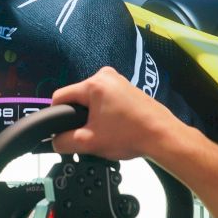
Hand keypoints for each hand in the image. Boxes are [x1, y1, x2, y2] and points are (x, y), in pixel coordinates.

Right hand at [50, 66, 178, 160]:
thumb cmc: (129, 135)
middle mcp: (105, 75)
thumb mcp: (90, 142)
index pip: (60, 96)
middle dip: (78, 116)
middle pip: (77, 97)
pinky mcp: (127, 87)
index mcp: (94, 84)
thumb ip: (64, 141)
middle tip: (89, 134)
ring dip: (92, 115)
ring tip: (105, 131)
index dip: (57, 116)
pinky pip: (105, 98)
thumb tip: (55, 141)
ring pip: (91, 99)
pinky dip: (105, 112)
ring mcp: (118, 79)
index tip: (63, 131)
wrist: (162, 136)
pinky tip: (115, 126)